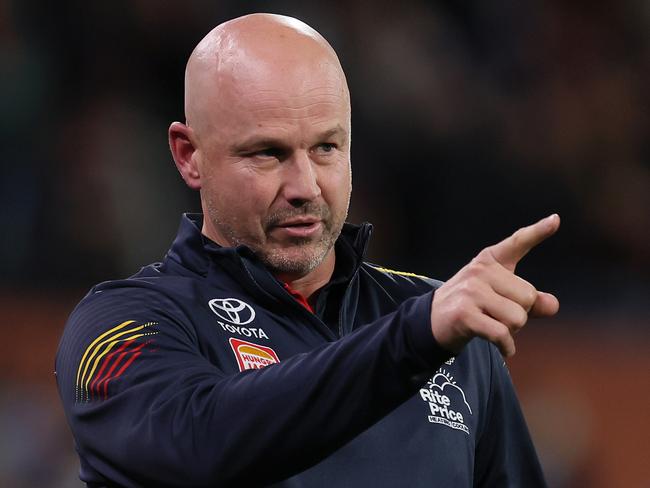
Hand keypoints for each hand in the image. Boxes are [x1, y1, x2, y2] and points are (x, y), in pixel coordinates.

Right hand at [430, 214, 559, 356]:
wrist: (431, 321)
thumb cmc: (471, 307)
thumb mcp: (499, 298)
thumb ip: (529, 301)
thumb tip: (553, 305)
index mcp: (489, 261)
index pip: (517, 243)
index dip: (538, 232)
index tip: (556, 220)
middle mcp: (480, 271)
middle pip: (528, 297)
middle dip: (521, 315)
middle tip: (498, 317)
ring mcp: (470, 291)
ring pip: (517, 317)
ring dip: (512, 331)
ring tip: (493, 328)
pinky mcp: (464, 313)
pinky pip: (502, 333)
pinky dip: (506, 346)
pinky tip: (503, 348)